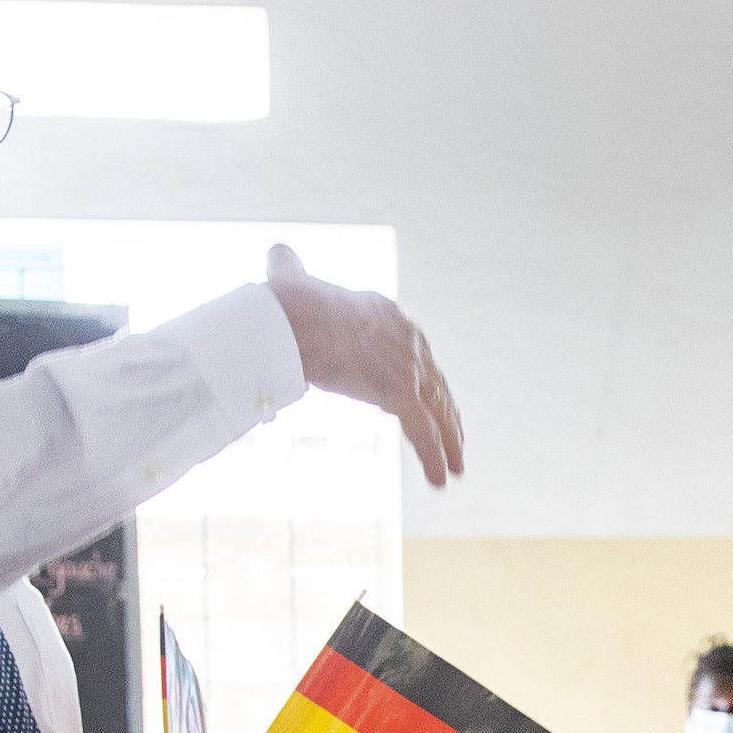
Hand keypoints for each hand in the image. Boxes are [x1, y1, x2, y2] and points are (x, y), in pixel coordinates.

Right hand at [269, 245, 463, 487]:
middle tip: (453, 436)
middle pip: (435, 382)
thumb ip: (288, 266)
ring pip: (439, 411)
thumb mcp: (290, 276)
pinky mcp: (400, 393)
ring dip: (449, 443)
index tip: (422, 393)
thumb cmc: (288, 301)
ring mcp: (406, 367)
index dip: (418, 375)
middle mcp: (406, 339)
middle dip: (445, 413)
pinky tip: (440, 480)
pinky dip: (433, 457)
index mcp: (384, 313)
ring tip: (456, 468)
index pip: (412, 349)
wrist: (293, 318)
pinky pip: (423, 432)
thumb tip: (276, 252)